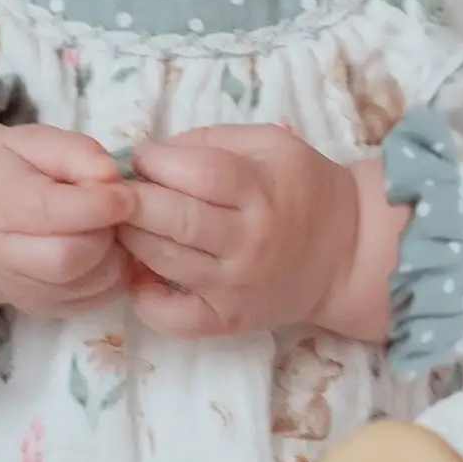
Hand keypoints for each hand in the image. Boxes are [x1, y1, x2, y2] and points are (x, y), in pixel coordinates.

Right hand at [0, 121, 134, 332]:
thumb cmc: (10, 169)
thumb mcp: (34, 141)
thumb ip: (74, 152)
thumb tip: (111, 176)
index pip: (48, 212)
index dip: (97, 204)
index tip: (126, 192)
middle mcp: (2, 256)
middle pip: (67, 258)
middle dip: (105, 232)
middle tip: (117, 208)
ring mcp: (23, 291)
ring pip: (89, 283)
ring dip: (114, 253)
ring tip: (107, 224)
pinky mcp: (47, 310)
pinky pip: (99, 300)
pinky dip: (114, 273)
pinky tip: (103, 246)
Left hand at [116, 126, 364, 339]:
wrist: (346, 253)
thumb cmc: (303, 187)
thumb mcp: (269, 143)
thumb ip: (210, 140)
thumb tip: (150, 153)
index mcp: (260, 190)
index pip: (196, 174)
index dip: (156, 161)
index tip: (140, 157)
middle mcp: (248, 242)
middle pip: (174, 219)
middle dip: (131, 200)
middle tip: (116, 190)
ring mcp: (235, 287)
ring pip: (164, 261)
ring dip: (130, 237)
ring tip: (124, 222)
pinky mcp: (226, 320)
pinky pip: (172, 318)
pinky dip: (143, 297)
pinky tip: (139, 272)